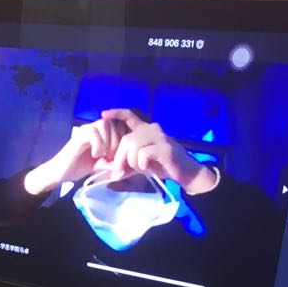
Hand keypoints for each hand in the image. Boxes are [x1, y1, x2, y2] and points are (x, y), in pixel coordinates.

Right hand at [23, 116, 128, 195]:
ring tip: (103, 155)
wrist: (60, 173)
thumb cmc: (77, 167)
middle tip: (110, 155)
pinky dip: (98, 145)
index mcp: (98, 133)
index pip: (116, 125)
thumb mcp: (98, 165)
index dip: (121, 137)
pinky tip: (95, 155)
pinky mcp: (77, 137)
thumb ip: (110, 163)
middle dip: (115, 140)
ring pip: (103, 124)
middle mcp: (91, 128)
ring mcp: (83, 131)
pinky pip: (93, 133)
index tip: (117, 154)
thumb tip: (123, 167)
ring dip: (107, 141)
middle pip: (112, 123)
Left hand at [98, 109, 218, 194]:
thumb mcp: (139, 163)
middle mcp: (152, 129)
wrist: (184, 173)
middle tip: (123, 171)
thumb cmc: (161, 166)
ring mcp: (160, 137)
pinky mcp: (165, 147)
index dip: (116, 113)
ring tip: (141, 167)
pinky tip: (148, 167)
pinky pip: (143, 154)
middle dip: (120, 158)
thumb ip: (124, 163)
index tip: (103, 114)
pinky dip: (142, 164)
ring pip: (134, 146)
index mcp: (146, 130)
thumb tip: (106, 168)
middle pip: (126, 140)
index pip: (130, 116)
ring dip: (133, 162)